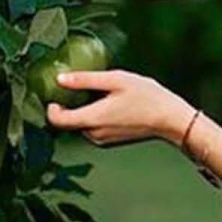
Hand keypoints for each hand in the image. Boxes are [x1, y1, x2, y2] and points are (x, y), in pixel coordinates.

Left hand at [44, 69, 194, 147]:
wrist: (170, 120)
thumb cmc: (147, 97)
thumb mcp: (115, 80)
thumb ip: (85, 80)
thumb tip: (60, 79)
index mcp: (92, 119)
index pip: (57, 120)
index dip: (51, 107)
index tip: (54, 94)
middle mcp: (94, 134)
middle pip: (68, 122)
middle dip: (69, 105)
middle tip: (79, 86)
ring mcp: (102, 140)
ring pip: (80, 124)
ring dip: (83, 110)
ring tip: (100, 93)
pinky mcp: (109, 141)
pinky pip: (92, 128)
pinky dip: (93, 116)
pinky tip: (109, 103)